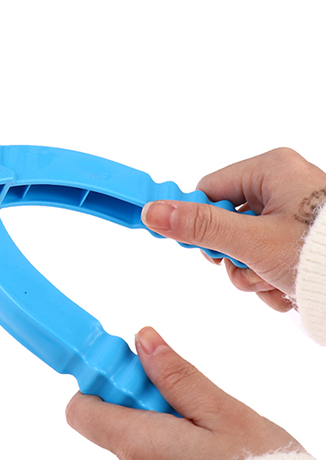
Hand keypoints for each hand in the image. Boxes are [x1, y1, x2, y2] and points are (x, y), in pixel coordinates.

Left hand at [65, 327, 301, 459]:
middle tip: (188, 400)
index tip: (132, 370)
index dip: (100, 384)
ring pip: (141, 444)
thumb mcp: (223, 413)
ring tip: (211, 434)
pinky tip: (211, 455)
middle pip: (116, 422)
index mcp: (138, 446)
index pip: (81, 410)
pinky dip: (175, 452)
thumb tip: (142, 340)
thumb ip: (176, 376)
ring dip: (165, 428)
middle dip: (145, 403)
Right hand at [142, 148, 325, 310]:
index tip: (209, 250)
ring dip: (252, 273)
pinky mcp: (305, 237)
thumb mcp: (250, 241)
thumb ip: (199, 226)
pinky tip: (288, 289)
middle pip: (226, 221)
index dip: (201, 222)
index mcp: (270, 169)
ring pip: (246, 244)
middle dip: (233, 257)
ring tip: (275, 283)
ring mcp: (296, 212)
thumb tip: (151, 211)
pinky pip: (269, 255)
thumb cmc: (320, 253)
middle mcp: (283, 184)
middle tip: (250, 270)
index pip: (208, 189)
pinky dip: (272, 278)